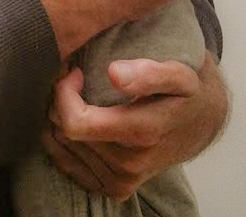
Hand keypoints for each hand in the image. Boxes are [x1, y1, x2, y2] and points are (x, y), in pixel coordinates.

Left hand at [42, 54, 227, 200]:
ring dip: (62, 117)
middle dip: (62, 100)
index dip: (64, 93)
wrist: (200, 124)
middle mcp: (128, 165)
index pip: (75, 122)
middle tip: (76, 79)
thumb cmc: (185, 94)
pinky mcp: (115, 189)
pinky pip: (68, 164)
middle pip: (65, 131)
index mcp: (141, 133)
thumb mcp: (178, 75)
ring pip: (62, 145)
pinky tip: (81, 118)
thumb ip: (148, 73)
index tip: (76, 73)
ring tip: (81, 96)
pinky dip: (65, 139)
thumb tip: (113, 73)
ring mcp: (121, 181)